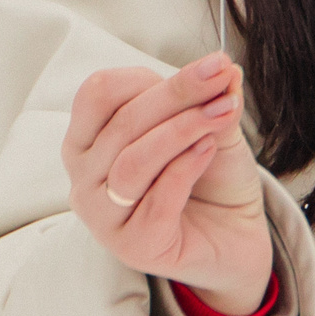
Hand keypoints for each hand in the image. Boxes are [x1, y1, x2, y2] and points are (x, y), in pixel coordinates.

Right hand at [63, 53, 268, 311]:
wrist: (232, 238)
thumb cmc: (209, 179)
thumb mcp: (208, 129)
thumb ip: (207, 101)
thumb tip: (224, 68)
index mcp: (85, 140)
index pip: (99, 93)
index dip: (149, 76)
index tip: (207, 68)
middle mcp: (83, 177)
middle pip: (121, 122)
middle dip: (177, 94)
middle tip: (221, 78)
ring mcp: (103, 216)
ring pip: (133, 161)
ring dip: (181, 131)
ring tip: (222, 115)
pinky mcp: (134, 247)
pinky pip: (157, 199)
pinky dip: (186, 168)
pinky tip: (209, 151)